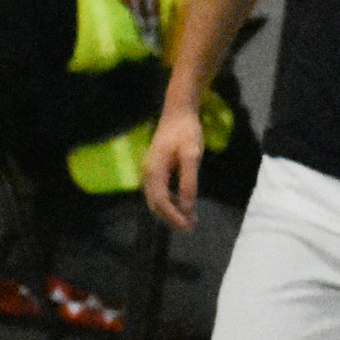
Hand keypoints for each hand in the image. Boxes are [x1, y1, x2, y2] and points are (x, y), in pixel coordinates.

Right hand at [143, 99, 202, 232]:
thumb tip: (188, 207)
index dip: (174, 216)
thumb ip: (188, 182)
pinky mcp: (155, 170)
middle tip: (191, 227)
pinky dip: (170, 202)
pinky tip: (184, 204)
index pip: (161, 202)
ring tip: (190, 219)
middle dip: (171, 218)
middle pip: (155, 204)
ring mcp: (150, 171)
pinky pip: (159, 192)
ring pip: (156, 200)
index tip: (189, 226)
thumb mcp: (191, 155)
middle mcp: (148, 173)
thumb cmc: (185, 131)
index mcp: (154, 171)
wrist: (178, 112)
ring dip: (171, 212)